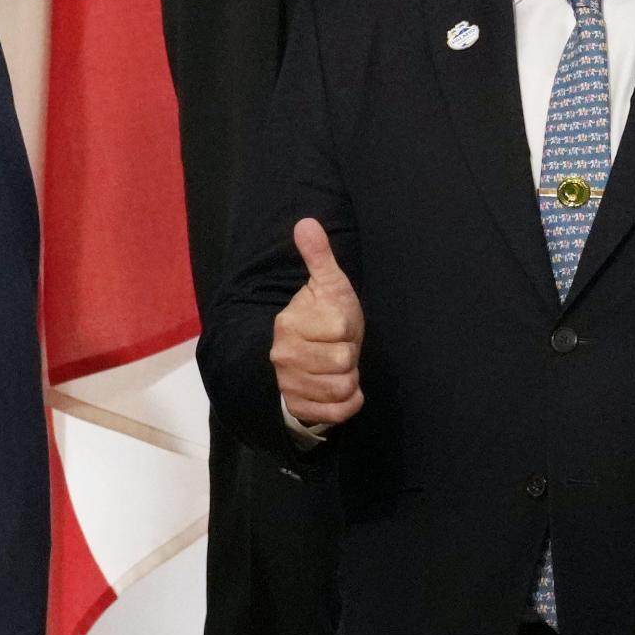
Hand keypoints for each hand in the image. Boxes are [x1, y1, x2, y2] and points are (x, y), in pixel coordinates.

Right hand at [271, 217, 362, 427]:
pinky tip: (344, 389)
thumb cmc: (325, 316)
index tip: (338, 326)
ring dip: (351, 378)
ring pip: (343, 387)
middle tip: (339, 348)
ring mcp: (288, 385)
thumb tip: (306, 223)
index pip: (342, 329)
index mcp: (289, 325)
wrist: (308, 355)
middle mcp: (283, 357)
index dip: (350, 328)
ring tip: (339, 367)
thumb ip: (318, 256)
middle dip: (351, 354)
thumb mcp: (327, 284)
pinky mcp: (300, 409)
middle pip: (344, 362)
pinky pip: (340, 412)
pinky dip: (350, 403)